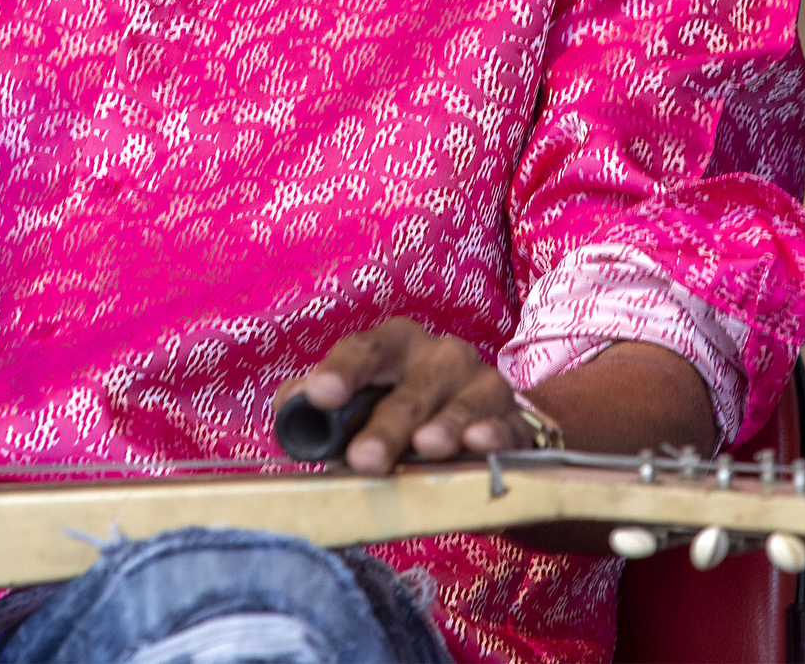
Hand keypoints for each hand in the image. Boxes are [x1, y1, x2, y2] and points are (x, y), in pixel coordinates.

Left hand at [275, 318, 533, 474]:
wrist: (481, 440)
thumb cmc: (403, 416)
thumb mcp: (360, 407)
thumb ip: (316, 405)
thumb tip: (289, 408)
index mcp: (395, 345)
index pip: (363, 350)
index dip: (341, 372)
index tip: (320, 396)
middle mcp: (441, 355)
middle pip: (410, 388)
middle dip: (386, 425)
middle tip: (363, 459)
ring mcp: (482, 383)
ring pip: (459, 403)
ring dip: (442, 426)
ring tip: (426, 448)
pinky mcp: (515, 419)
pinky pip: (506, 425)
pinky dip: (493, 434)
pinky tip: (479, 443)